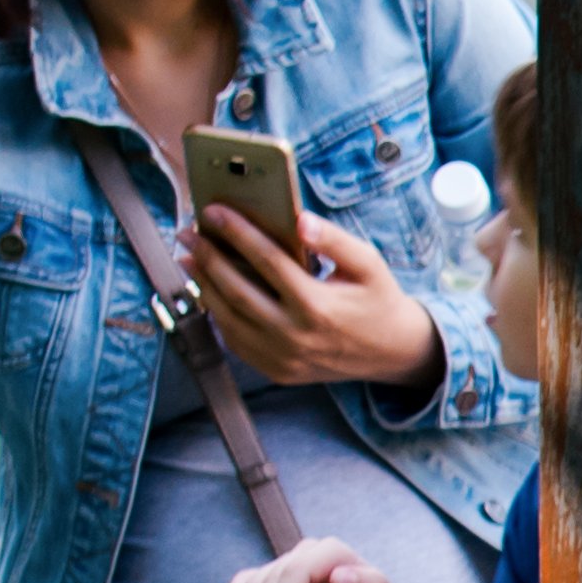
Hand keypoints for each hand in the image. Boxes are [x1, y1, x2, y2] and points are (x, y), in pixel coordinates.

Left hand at [185, 197, 436, 396]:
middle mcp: (296, 336)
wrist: (393, 354)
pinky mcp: (277, 371)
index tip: (214, 211)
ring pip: (229, 318)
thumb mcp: (368, 264)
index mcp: (318, 306)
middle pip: (237, 290)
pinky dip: (218, 314)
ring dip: (203, 285)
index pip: (267, 261)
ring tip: (189, 258)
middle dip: (208, 257)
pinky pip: (235, 341)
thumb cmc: (378, 301)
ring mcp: (283, 358)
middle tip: (188, 233)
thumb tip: (299, 219)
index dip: (237, 233)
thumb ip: (335, 240)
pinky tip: (210, 291)